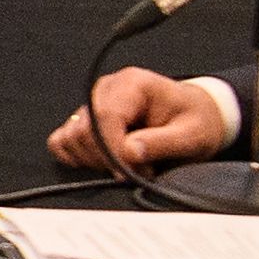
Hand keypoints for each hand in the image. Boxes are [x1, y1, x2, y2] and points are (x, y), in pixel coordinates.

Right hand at [51, 68, 234, 174]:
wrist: (197, 116)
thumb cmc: (197, 122)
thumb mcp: (192, 135)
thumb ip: (160, 143)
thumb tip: (128, 153)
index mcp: (133, 84)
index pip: (106, 116)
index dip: (113, 150)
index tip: (131, 175)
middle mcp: (106, 89)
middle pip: (84, 130)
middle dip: (108, 160)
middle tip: (140, 172)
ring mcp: (92, 104)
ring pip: (71, 138)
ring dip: (96, 161)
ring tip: (128, 166)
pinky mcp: (84, 120)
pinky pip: (61, 141)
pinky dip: (77, 157)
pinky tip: (105, 163)